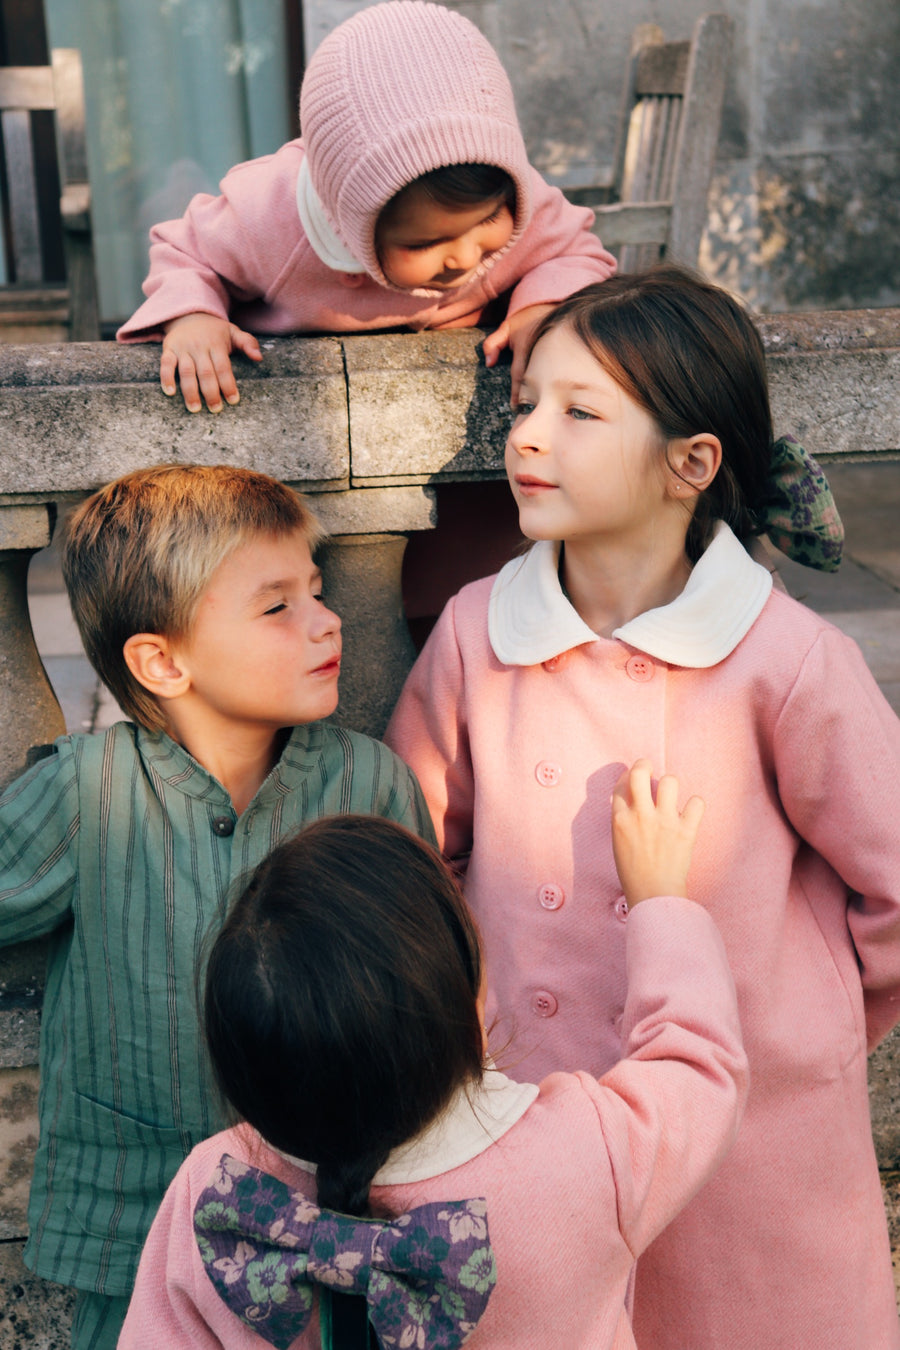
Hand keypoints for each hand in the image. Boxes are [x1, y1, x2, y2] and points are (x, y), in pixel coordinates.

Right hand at [160, 313, 262, 412]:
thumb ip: (247, 343)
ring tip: (194, 409)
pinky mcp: (169, 348)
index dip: (228, 384)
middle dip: (211, 392)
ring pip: (186, 371)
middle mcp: (199, 346)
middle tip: (216, 409)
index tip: (233, 400)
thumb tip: (259, 358)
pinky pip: (165, 363)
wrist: (188, 314)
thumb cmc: (214, 330)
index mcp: (216, 344)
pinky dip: (166, 377)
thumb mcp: (233, 332)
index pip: (223, 367)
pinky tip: (170, 392)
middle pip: (206, 372)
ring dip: (190, 391)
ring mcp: (183, 348)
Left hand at [482, 302, 554, 402]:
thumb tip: (489, 363)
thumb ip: (492, 343)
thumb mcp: (507, 327)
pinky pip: (560, 372)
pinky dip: (559, 383)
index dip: (516, 393)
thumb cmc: (527, 319)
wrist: (553, 305)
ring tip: (545, 409)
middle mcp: (540, 353)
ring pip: (550, 377)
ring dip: (547, 392)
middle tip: (530, 414)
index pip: (519, 375)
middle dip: (534, 398)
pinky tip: (560, 395)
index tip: (516, 407)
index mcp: (525, 348)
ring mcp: (554, 354)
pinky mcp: (564, 356)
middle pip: (536, 380)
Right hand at [611, 759, 704, 907]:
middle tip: (649, 771)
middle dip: (645, 765)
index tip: (634, 780)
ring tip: (670, 798)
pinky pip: (697, 802)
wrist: (653, 895)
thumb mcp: (619, 841)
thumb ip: (624, 818)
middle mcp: (641, 815)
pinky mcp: (686, 830)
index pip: (622, 783)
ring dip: (670, 786)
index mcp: (620, 819)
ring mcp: (664, 821)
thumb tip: (634, 798)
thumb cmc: (634, 872)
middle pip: (641, 771)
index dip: (628, 776)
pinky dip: (695, 806)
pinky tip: (689, 814)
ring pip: (670, 781)